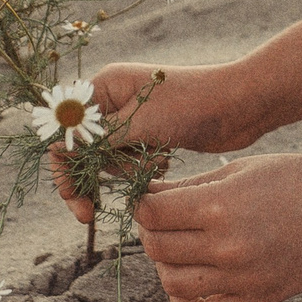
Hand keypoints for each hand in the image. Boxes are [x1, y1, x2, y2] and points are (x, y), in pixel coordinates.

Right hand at [48, 60, 267, 222]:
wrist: (241, 106)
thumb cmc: (192, 105)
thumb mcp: (141, 124)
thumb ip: (99, 139)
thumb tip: (60, 148)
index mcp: (105, 86)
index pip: (65, 130)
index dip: (64, 166)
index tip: (75, 199)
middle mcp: (114, 99)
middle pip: (82, 149)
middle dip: (89, 180)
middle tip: (89, 215)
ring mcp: (132, 118)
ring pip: (108, 160)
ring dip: (124, 173)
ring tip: (156, 166)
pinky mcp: (150, 134)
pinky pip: (130, 162)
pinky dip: (141, 171)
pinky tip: (165, 163)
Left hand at [132, 153, 301, 301]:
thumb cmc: (299, 178)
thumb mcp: (241, 169)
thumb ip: (191, 186)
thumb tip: (148, 196)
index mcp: (220, 207)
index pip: (152, 212)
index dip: (141, 202)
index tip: (149, 196)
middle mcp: (227, 247)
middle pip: (156, 248)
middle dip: (150, 230)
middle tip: (162, 218)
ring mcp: (242, 279)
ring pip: (172, 283)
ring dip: (164, 264)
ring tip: (177, 246)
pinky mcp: (257, 300)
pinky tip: (186, 281)